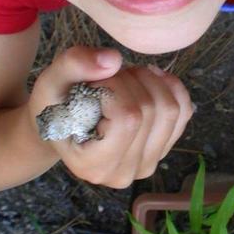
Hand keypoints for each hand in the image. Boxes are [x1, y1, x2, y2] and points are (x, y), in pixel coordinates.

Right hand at [28, 46, 193, 187]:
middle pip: (152, 111)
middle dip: (130, 80)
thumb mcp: (51, 80)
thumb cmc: (53, 105)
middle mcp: (122, 173)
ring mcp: (146, 165)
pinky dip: (170, 86)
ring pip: (172, 110)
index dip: (115, 87)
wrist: (61, 125)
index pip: (127, 118)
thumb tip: (114, 59)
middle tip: (106, 78)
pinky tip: (147, 80)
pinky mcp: (162, 150)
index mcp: (92, 164)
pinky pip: (183, 112)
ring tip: (122, 80)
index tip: (93, 82)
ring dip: (148, 81)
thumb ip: (74, 64)